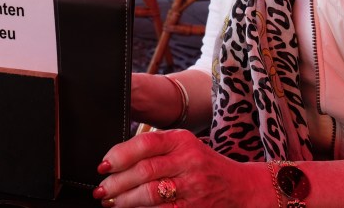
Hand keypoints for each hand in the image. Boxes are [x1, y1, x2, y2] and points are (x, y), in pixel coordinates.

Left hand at [93, 129, 261, 207]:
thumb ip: (156, 148)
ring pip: (150, 194)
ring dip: (125, 200)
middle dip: (116, 182)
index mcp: (182, 140)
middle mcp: (189, 161)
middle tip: (101, 189)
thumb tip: (117, 159)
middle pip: (144, 171)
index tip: (103, 165)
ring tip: (111, 202)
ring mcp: (193, 187)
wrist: (242, 188)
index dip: (119, 154)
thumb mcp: (185, 147)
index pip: (145, 143)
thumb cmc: (205, 165)